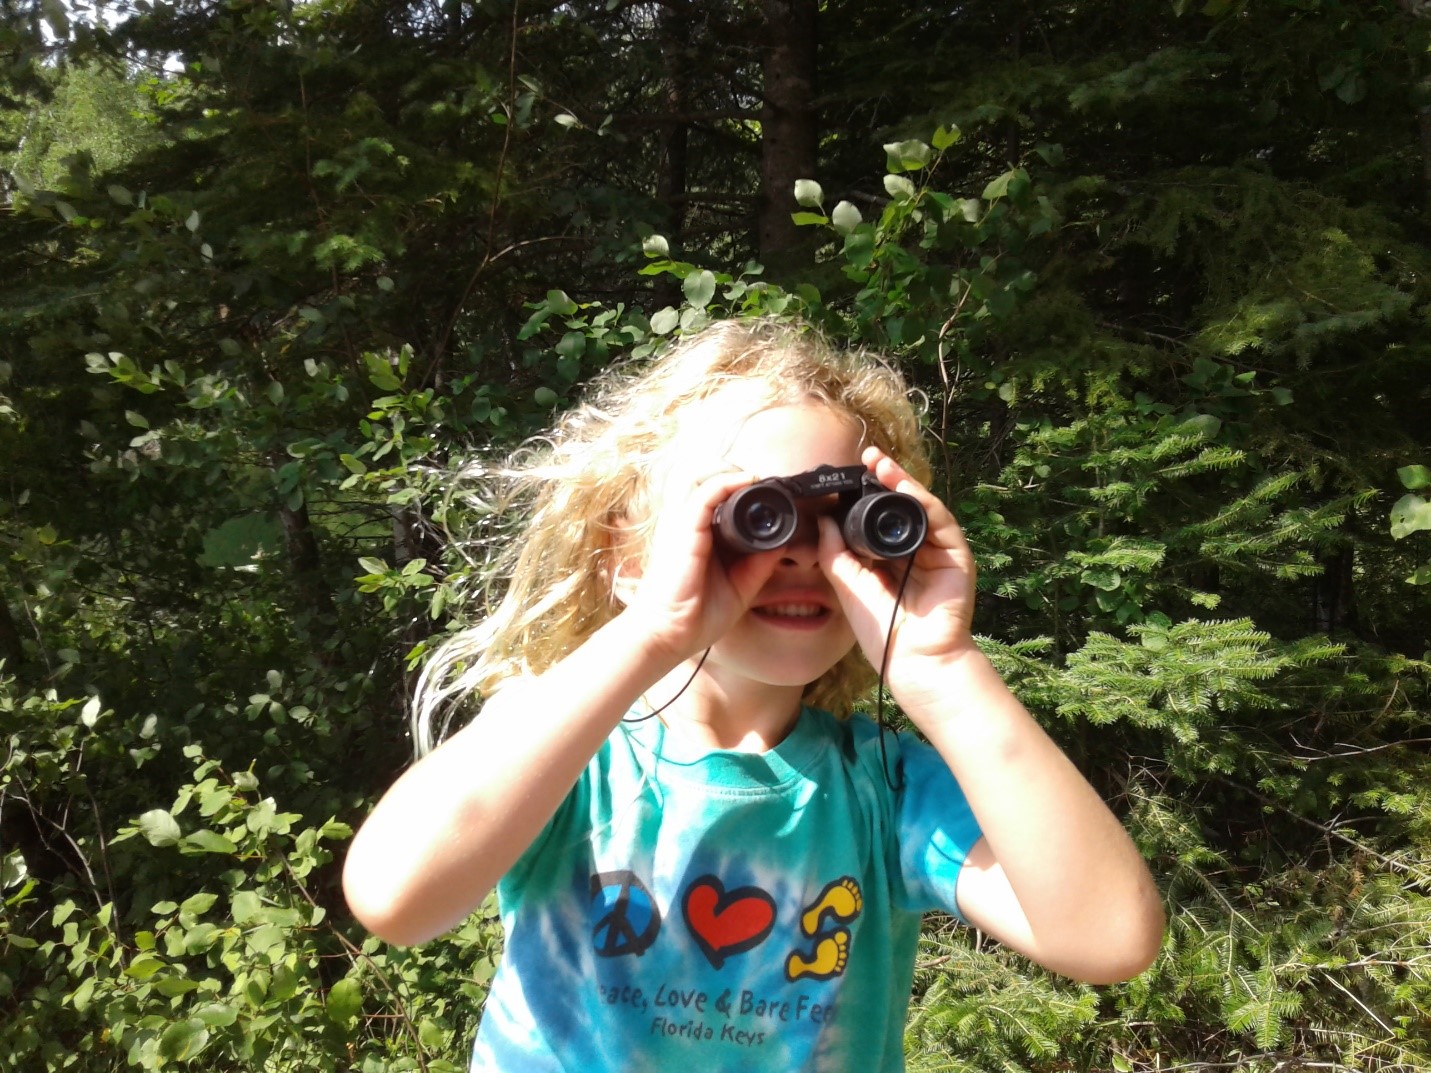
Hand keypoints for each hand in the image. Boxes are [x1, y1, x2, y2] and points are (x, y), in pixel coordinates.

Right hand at [617, 468, 782, 664]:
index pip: (716, 500)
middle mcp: (688, 525)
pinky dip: (727, 482)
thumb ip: (759, 564)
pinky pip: (705, 493)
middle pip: (704, 480)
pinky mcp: (683, 529)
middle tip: (762, 481)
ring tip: (756, 477)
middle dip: (733, 472)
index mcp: (699, 538)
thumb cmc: (696, 616)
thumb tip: (782, 542)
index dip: (741, 490)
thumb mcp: (739, 588)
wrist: (669, 634)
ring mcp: (683, 524)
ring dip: (731, 471)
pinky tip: (748, 481)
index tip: (771, 492)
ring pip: (702, 477)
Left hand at [818, 447, 978, 690]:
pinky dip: (922, 501)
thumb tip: (823, 519)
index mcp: (888, 560)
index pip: (876, 519)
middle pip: (899, 508)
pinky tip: (903, 486)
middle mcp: (913, 552)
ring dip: (901, 482)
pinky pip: (939, 520)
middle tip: (865, 457)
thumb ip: (834, 553)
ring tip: (880, 463)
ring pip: (919, 508)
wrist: (914, 662)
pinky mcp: (956, 555)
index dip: (862, 496)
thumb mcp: (848, 586)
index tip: (842, 478)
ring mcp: (937, 552)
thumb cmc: (883, 632)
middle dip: (883, 480)